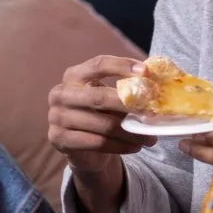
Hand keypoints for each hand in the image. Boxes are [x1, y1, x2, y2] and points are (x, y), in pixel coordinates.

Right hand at [47, 55, 155, 174]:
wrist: (85, 148)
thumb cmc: (102, 115)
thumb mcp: (112, 98)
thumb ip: (128, 89)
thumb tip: (155, 81)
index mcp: (74, 75)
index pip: (98, 65)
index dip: (122, 66)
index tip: (146, 72)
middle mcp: (60, 93)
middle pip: (100, 97)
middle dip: (130, 106)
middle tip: (152, 113)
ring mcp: (56, 117)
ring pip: (102, 124)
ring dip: (131, 133)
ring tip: (149, 138)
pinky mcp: (59, 139)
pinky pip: (97, 143)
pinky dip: (121, 146)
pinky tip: (135, 147)